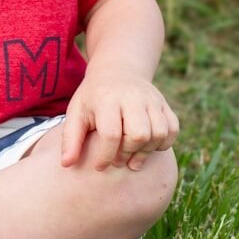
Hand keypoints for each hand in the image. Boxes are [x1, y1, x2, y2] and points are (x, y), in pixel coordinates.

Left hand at [60, 71, 178, 170]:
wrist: (117, 72)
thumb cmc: (93, 98)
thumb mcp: (76, 112)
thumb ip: (71, 138)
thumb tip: (65, 165)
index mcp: (107, 99)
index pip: (111, 134)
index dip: (105, 156)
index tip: (99, 167)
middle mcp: (132, 97)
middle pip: (139, 135)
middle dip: (127, 153)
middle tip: (117, 160)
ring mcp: (151, 99)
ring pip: (159, 133)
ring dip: (146, 151)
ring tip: (131, 156)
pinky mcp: (164, 104)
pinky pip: (172, 129)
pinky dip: (163, 143)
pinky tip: (147, 146)